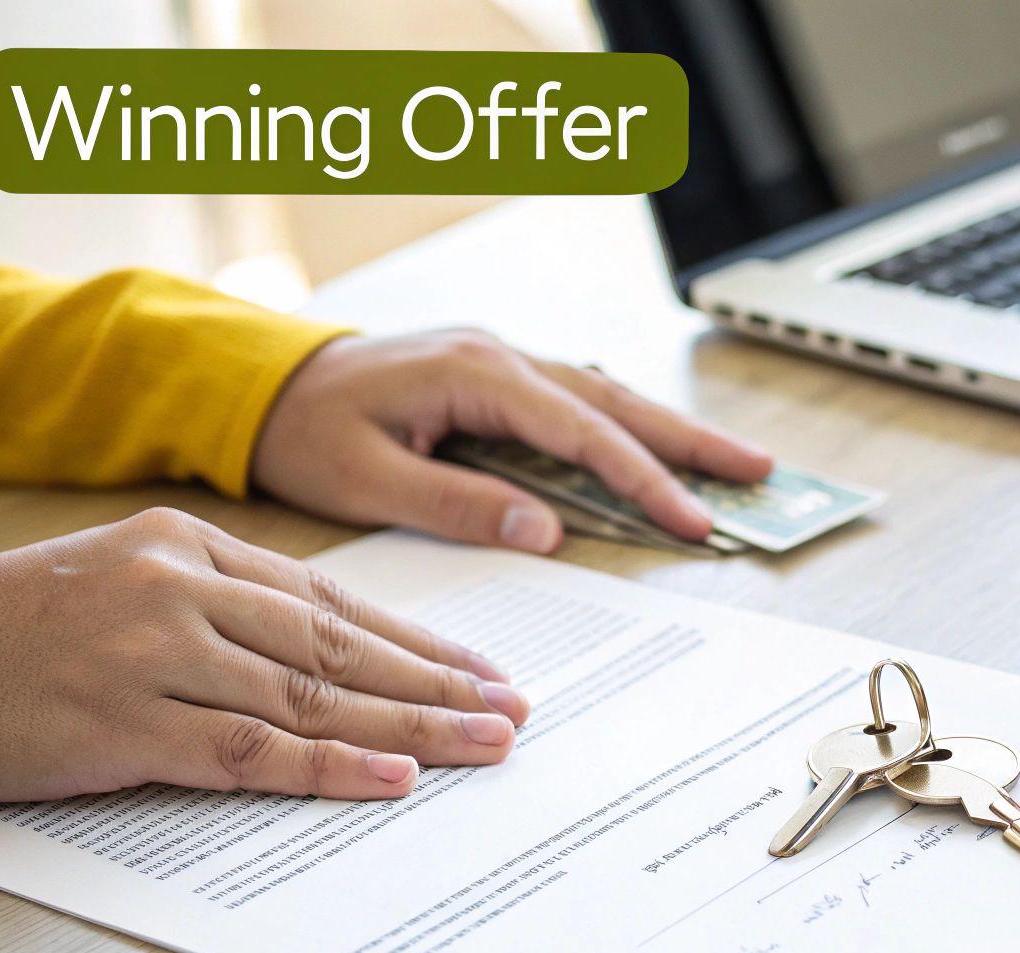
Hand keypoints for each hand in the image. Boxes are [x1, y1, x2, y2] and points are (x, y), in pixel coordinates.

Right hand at [0, 507, 530, 801]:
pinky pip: (249, 750)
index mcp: (191, 544)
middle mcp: (183, 589)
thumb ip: (226, 602)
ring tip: (482, 745)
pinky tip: (390, 776)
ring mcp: (156, 655)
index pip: (332, 597)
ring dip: (408, 725)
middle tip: (511, 709)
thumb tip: (337, 649)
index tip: (481, 668)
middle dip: (436, 681)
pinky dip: (327, 764)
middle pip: (339, 643)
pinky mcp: (127, 724)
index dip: (415, 639)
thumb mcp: (130, 577)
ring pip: (312, 694)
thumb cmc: (26, 623)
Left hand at [254, 330, 773, 552]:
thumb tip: (546, 529)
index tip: (692, 520)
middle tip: (760, 471)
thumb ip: (457, 501)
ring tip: (732, 462)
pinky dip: (625, 424)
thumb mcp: (366, 478)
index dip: (643, 479)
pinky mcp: (495, 376)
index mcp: (474, 374)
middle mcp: (499, 356)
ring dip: (668, 429)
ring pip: (604, 395)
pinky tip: (656, 443)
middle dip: (689, 440)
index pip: (581, 433)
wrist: (259, 382)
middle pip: (615, 401)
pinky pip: (577, 400)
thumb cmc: (303, 430)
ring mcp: (501, 360)